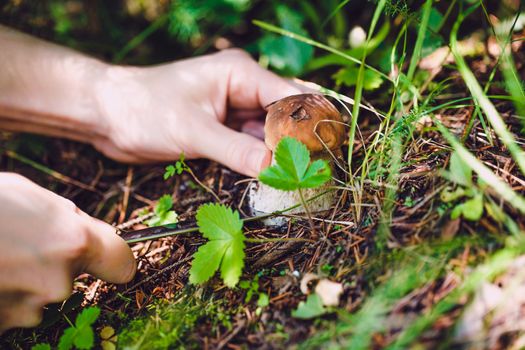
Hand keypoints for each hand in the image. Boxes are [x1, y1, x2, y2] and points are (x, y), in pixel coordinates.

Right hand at [0, 173, 135, 331]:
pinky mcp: (1, 329)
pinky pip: (15, 310)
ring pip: (42, 296)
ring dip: (25, 281)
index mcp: (73, 242)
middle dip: (55, 263)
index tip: (108, 260)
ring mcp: (27, 311)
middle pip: (74, 277)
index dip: (116, 260)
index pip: (123, 263)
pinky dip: (3, 297)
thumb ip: (67, 218)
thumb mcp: (28, 194)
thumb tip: (84, 233)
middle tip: (20, 243)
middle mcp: (58, 282)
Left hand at [92, 49, 304, 176]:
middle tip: (315, 170)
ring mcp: (232, 110)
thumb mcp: (193, 131)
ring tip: (297, 179)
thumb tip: (275, 169)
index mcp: (240, 74)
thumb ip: (235, 151)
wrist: (106, 115)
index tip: (319, 156)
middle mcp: (242, 89)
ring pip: (267, 134)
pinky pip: (249, 146)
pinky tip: (271, 178)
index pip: (287, 98)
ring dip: (278, 155)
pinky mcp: (221, 130)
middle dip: (296, 142)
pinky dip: (259, 161)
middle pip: (283, 117)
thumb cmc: (143, 109)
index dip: (305, 126)